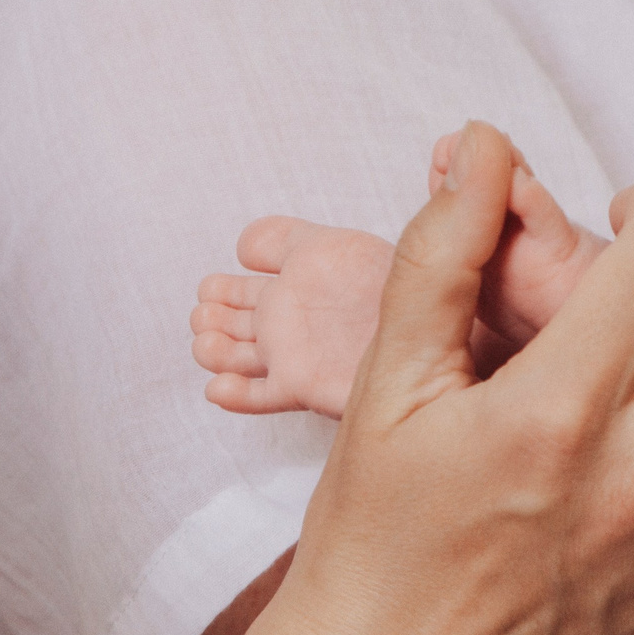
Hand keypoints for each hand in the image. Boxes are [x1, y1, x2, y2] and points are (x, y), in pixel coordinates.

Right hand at [194, 220, 395, 418]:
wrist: (423, 327)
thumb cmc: (387, 280)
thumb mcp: (330, 247)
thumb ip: (284, 239)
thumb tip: (242, 246)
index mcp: (293, 278)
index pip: (245, 276)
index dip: (228, 278)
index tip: (243, 265)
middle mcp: (287, 316)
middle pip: (230, 316)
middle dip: (212, 314)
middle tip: (210, 310)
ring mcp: (289, 352)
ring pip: (234, 354)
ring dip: (214, 349)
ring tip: (211, 343)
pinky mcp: (299, 387)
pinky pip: (257, 395)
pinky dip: (234, 394)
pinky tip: (220, 387)